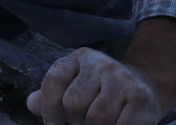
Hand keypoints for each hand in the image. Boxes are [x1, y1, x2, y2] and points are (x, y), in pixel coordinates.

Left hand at [26, 48, 162, 124]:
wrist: (144, 86)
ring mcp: (123, 79)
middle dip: (73, 123)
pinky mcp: (141, 97)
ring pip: (97, 117)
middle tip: (79, 124)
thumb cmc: (101, 92)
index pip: (54, 80)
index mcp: (80, 58)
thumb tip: (31, 103)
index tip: (53, 124)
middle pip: (74, 103)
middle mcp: (101, 64)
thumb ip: (51, 96)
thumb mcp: (75, 86)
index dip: (49, 109)